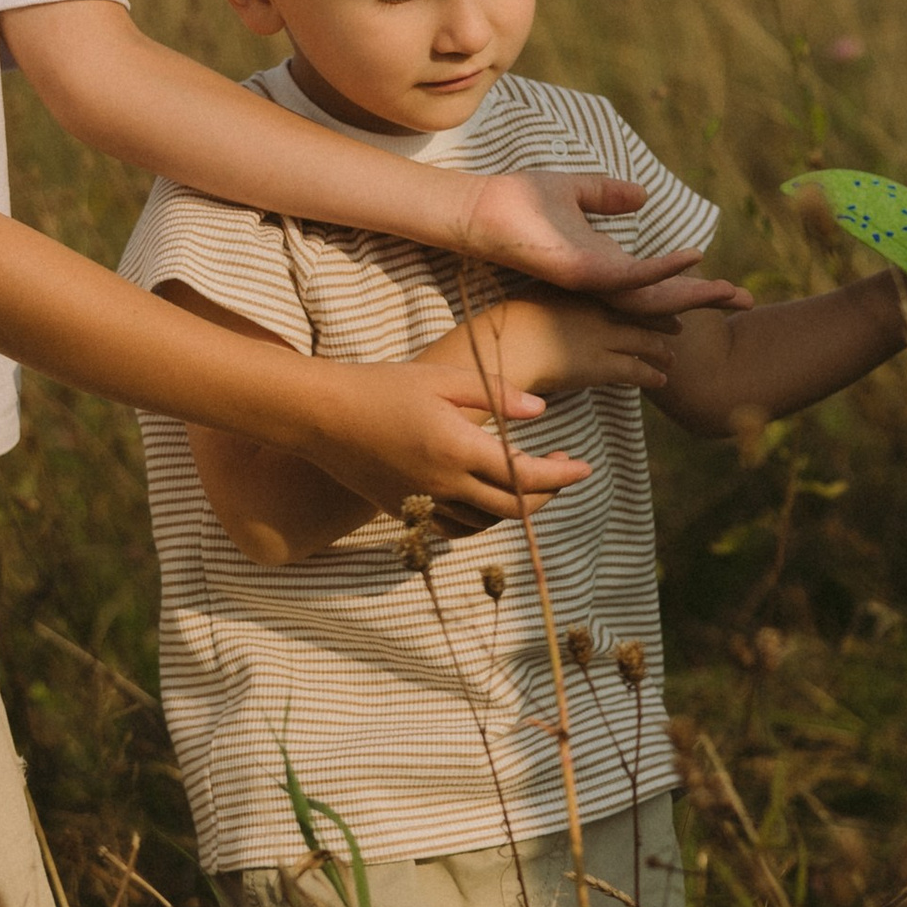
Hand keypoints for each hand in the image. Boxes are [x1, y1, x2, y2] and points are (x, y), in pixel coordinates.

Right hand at [301, 353, 594, 525]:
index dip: (563, 476)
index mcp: (459, 448)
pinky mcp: (405, 510)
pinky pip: (454, 529)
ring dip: (516, 508)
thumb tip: (542, 412)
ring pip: (487, 523)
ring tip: (527, 482)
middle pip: (515, 508)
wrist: (322, 415)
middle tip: (563, 471)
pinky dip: (480, 521)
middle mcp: (445, 484)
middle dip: (549, 494)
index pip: (527, 475)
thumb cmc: (382, 385)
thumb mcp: (443, 378)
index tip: (584, 467)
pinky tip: (486, 499)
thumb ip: (497, 394)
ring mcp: (424, 502)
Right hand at [450, 287, 685, 402]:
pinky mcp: (601, 365)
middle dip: (661, 322)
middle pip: (641, 313)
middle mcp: (598, 309)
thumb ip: (555, 297)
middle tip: (677, 328)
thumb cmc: (508, 325)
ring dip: (661, 351)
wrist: (507, 346)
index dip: (644, 298)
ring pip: (644, 342)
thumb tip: (561, 305)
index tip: (657, 301)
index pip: (624, 291)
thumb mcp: (535, 296)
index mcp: (583, 289)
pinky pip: (636, 370)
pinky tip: (660, 381)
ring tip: (671, 358)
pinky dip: (651, 375)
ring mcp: (602, 336)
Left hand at [454, 166, 721, 311]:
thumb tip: (643, 194)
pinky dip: (663, 268)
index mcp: (606, 263)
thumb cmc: (519, 202)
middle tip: (747, 302)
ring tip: (728, 289)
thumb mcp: (577, 191)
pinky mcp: (584, 274)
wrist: (481, 210)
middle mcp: (604, 280)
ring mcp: (595, 281)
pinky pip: (631, 276)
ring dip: (692, 291)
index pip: (659, 281)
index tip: (729, 287)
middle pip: (665, 298)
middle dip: (706, 300)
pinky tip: (691, 256)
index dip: (694, 283)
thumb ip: (609, 194)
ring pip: (654, 297)